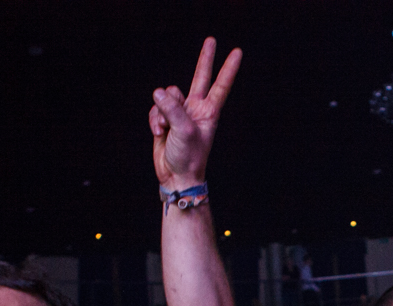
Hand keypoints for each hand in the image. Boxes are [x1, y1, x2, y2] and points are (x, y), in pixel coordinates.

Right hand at [149, 37, 242, 189]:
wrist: (176, 177)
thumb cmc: (187, 157)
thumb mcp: (184, 131)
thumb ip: (172, 108)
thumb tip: (159, 92)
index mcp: (209, 112)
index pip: (220, 85)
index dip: (228, 69)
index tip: (237, 53)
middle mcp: (196, 109)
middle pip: (200, 78)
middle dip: (205, 59)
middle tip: (212, 40)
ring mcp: (181, 113)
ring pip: (167, 96)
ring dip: (162, 111)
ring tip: (166, 129)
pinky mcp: (166, 119)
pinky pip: (156, 108)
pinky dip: (154, 120)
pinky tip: (159, 134)